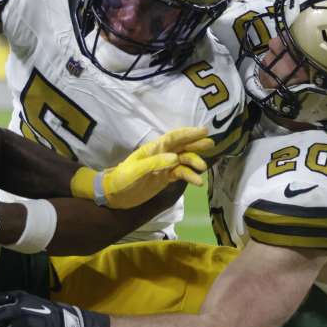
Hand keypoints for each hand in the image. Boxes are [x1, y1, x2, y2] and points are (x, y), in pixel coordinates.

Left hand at [72, 127, 213, 208]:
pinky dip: (189, 176)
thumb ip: (155, 163)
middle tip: (211, 144)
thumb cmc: (123, 179)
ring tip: (202, 168)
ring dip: (194, 162)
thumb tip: (176, 158)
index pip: (174, 138)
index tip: (203, 131)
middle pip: (182, 146)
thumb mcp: (136, 170)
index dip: (188, 133)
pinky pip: (180, 174)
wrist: (115, 195)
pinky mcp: (165, 179)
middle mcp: (161, 155)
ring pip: (184, 161)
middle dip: (196, 144)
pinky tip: (197, 182)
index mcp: (154, 149)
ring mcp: (164, 167)